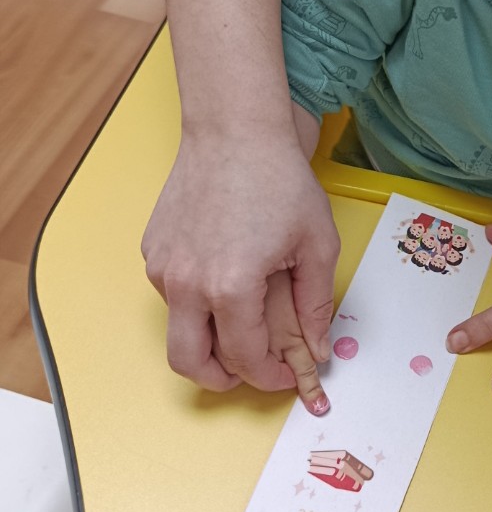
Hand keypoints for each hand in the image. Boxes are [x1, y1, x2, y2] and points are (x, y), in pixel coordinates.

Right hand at [143, 128, 339, 395]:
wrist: (234, 131)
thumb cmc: (279, 180)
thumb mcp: (316, 245)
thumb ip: (316, 304)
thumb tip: (319, 348)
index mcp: (231, 288)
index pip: (245, 358)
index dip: (269, 377)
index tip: (285, 375)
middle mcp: (187, 284)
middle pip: (189, 363)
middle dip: (221, 380)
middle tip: (249, 373)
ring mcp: (163, 268)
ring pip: (178, 330)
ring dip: (207, 340)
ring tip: (242, 323)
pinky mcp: (153, 251)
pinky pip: (171, 295)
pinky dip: (195, 304)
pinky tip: (224, 280)